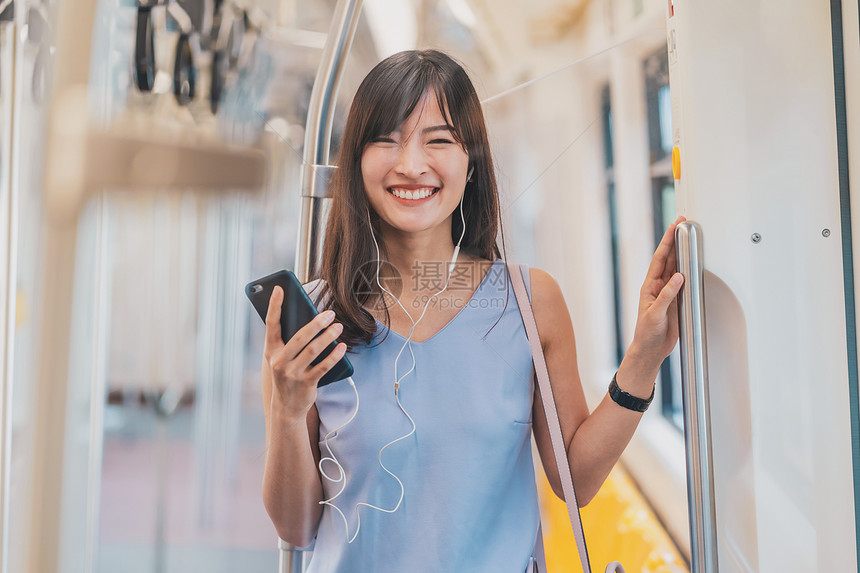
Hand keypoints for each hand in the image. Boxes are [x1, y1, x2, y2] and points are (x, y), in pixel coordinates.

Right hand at [263, 286, 346, 421]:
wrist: (286, 406)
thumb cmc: (286, 373)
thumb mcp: (281, 357)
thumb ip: (289, 340)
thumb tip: (311, 318)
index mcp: (271, 350)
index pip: (272, 324)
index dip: (275, 306)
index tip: (280, 289)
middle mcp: (279, 361)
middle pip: (300, 337)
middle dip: (316, 323)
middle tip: (330, 313)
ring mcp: (292, 373)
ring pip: (313, 350)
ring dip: (328, 336)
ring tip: (339, 326)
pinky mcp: (306, 383)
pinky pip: (323, 367)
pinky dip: (334, 356)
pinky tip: (342, 347)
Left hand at [629, 216, 686, 370]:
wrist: (651, 350)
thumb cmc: (647, 333)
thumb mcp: (655, 314)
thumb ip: (667, 295)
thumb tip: (678, 276)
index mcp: (650, 286)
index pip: (660, 258)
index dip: (667, 241)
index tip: (674, 226)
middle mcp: (659, 286)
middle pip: (669, 258)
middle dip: (675, 239)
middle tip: (683, 222)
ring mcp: (669, 292)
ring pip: (677, 267)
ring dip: (683, 251)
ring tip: (689, 235)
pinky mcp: (677, 300)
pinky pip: (685, 281)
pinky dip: (690, 269)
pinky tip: (694, 261)